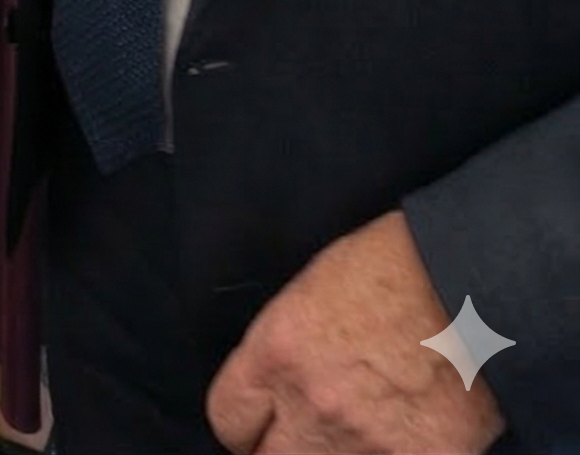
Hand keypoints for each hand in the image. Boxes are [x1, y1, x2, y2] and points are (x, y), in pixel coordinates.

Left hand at [207, 212, 506, 452]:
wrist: (476, 284)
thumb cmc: (394, 267)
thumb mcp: (314, 291)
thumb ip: (285, 346)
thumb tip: (274, 384)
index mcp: (278, 350)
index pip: (227, 417)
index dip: (245, 421)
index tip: (261, 420)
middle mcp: (312, 404)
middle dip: (280, 448)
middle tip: (302, 433)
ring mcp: (366, 442)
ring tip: (353, 429)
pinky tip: (397, 437)